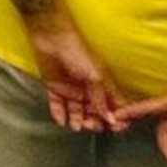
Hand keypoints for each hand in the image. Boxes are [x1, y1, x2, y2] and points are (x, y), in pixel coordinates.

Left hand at [24, 18, 122, 132]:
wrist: (51, 38)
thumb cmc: (77, 52)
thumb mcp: (94, 76)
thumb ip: (101, 98)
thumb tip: (110, 118)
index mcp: (102, 84)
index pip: (113, 105)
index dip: (115, 117)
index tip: (115, 128)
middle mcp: (88, 89)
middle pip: (95, 112)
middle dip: (95, 122)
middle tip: (91, 126)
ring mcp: (71, 89)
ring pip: (77, 111)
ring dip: (78, 120)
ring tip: (77, 126)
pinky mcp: (54, 88)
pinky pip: (58, 105)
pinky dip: (60, 114)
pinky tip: (62, 121)